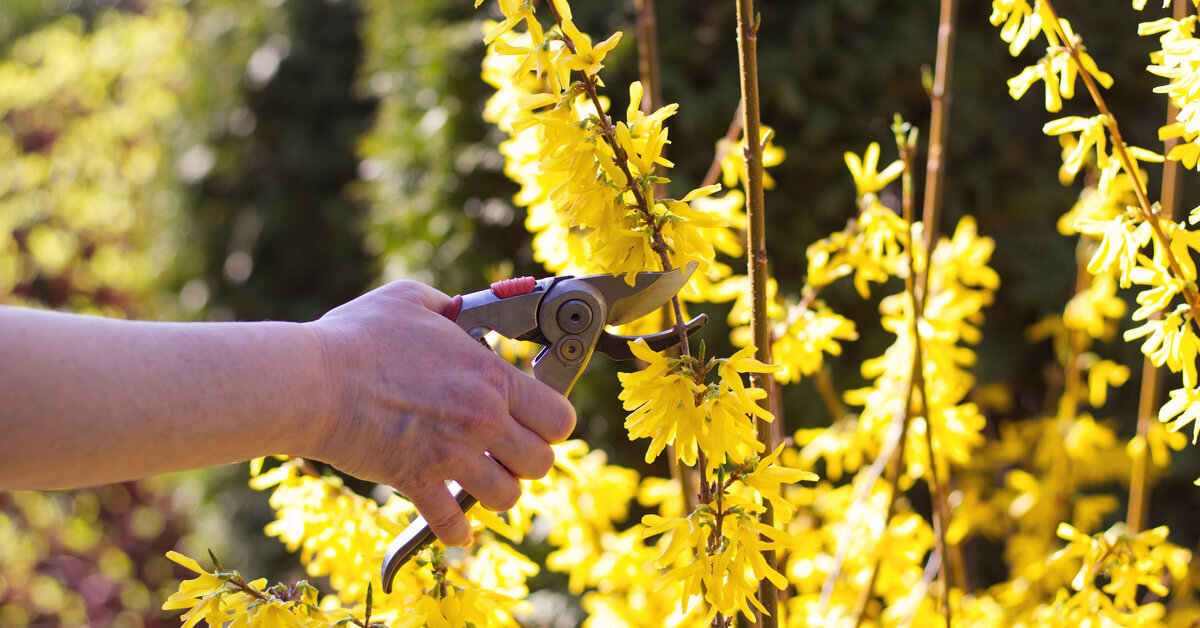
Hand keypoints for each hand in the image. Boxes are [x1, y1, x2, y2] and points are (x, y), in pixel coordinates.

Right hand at [303, 281, 575, 546]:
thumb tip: (457, 309)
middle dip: (528, 460)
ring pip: (508, 497)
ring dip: (497, 491)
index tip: (534, 419)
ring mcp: (451, 454)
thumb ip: (446, 306)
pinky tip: (455, 526)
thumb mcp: (409, 300)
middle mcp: (482, 419)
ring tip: (481, 480)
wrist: (313, 380)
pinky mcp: (416, 481)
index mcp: (489, 376)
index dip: (551, 422)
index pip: (559, 416)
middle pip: (541, 462)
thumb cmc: (357, 337)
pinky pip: (452, 524)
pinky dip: (456, 530)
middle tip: (507, 451)